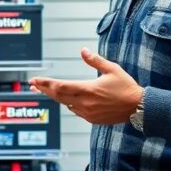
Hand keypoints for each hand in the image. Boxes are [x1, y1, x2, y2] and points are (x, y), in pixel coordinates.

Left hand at [29, 48, 143, 124]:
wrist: (138, 108)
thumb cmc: (126, 87)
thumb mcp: (112, 69)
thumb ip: (95, 60)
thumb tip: (83, 50)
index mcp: (88, 89)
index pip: (60, 86)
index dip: (45, 83)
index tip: (35, 80)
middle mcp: (85, 103)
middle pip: (58, 96)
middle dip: (44, 89)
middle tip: (33, 84)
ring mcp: (88, 113)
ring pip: (65, 104)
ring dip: (55, 97)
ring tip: (46, 89)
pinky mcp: (92, 119)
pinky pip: (75, 111)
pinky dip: (68, 104)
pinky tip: (65, 100)